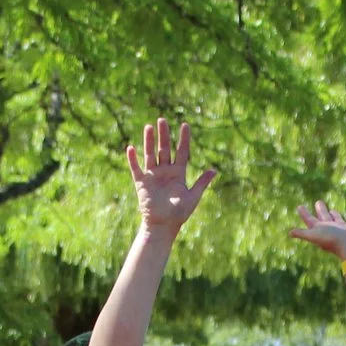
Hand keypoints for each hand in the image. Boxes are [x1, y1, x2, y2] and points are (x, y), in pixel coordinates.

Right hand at [126, 118, 217, 233]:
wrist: (163, 226)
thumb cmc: (179, 214)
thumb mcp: (193, 197)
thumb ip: (202, 183)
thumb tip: (214, 170)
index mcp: (178, 174)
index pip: (181, 152)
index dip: (183, 139)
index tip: (185, 125)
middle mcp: (165, 172)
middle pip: (164, 149)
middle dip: (164, 135)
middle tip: (162, 120)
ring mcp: (153, 176)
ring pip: (150, 154)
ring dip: (149, 141)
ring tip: (149, 127)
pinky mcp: (141, 183)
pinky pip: (136, 169)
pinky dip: (132, 159)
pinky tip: (130, 148)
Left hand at [288, 198, 345, 262]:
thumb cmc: (332, 240)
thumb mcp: (314, 235)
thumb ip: (302, 234)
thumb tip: (289, 233)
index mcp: (320, 230)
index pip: (310, 220)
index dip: (304, 214)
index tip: (300, 206)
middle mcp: (331, 230)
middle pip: (323, 218)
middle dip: (320, 210)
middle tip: (318, 202)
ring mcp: (343, 230)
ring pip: (337, 220)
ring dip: (334, 215)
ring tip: (332, 210)